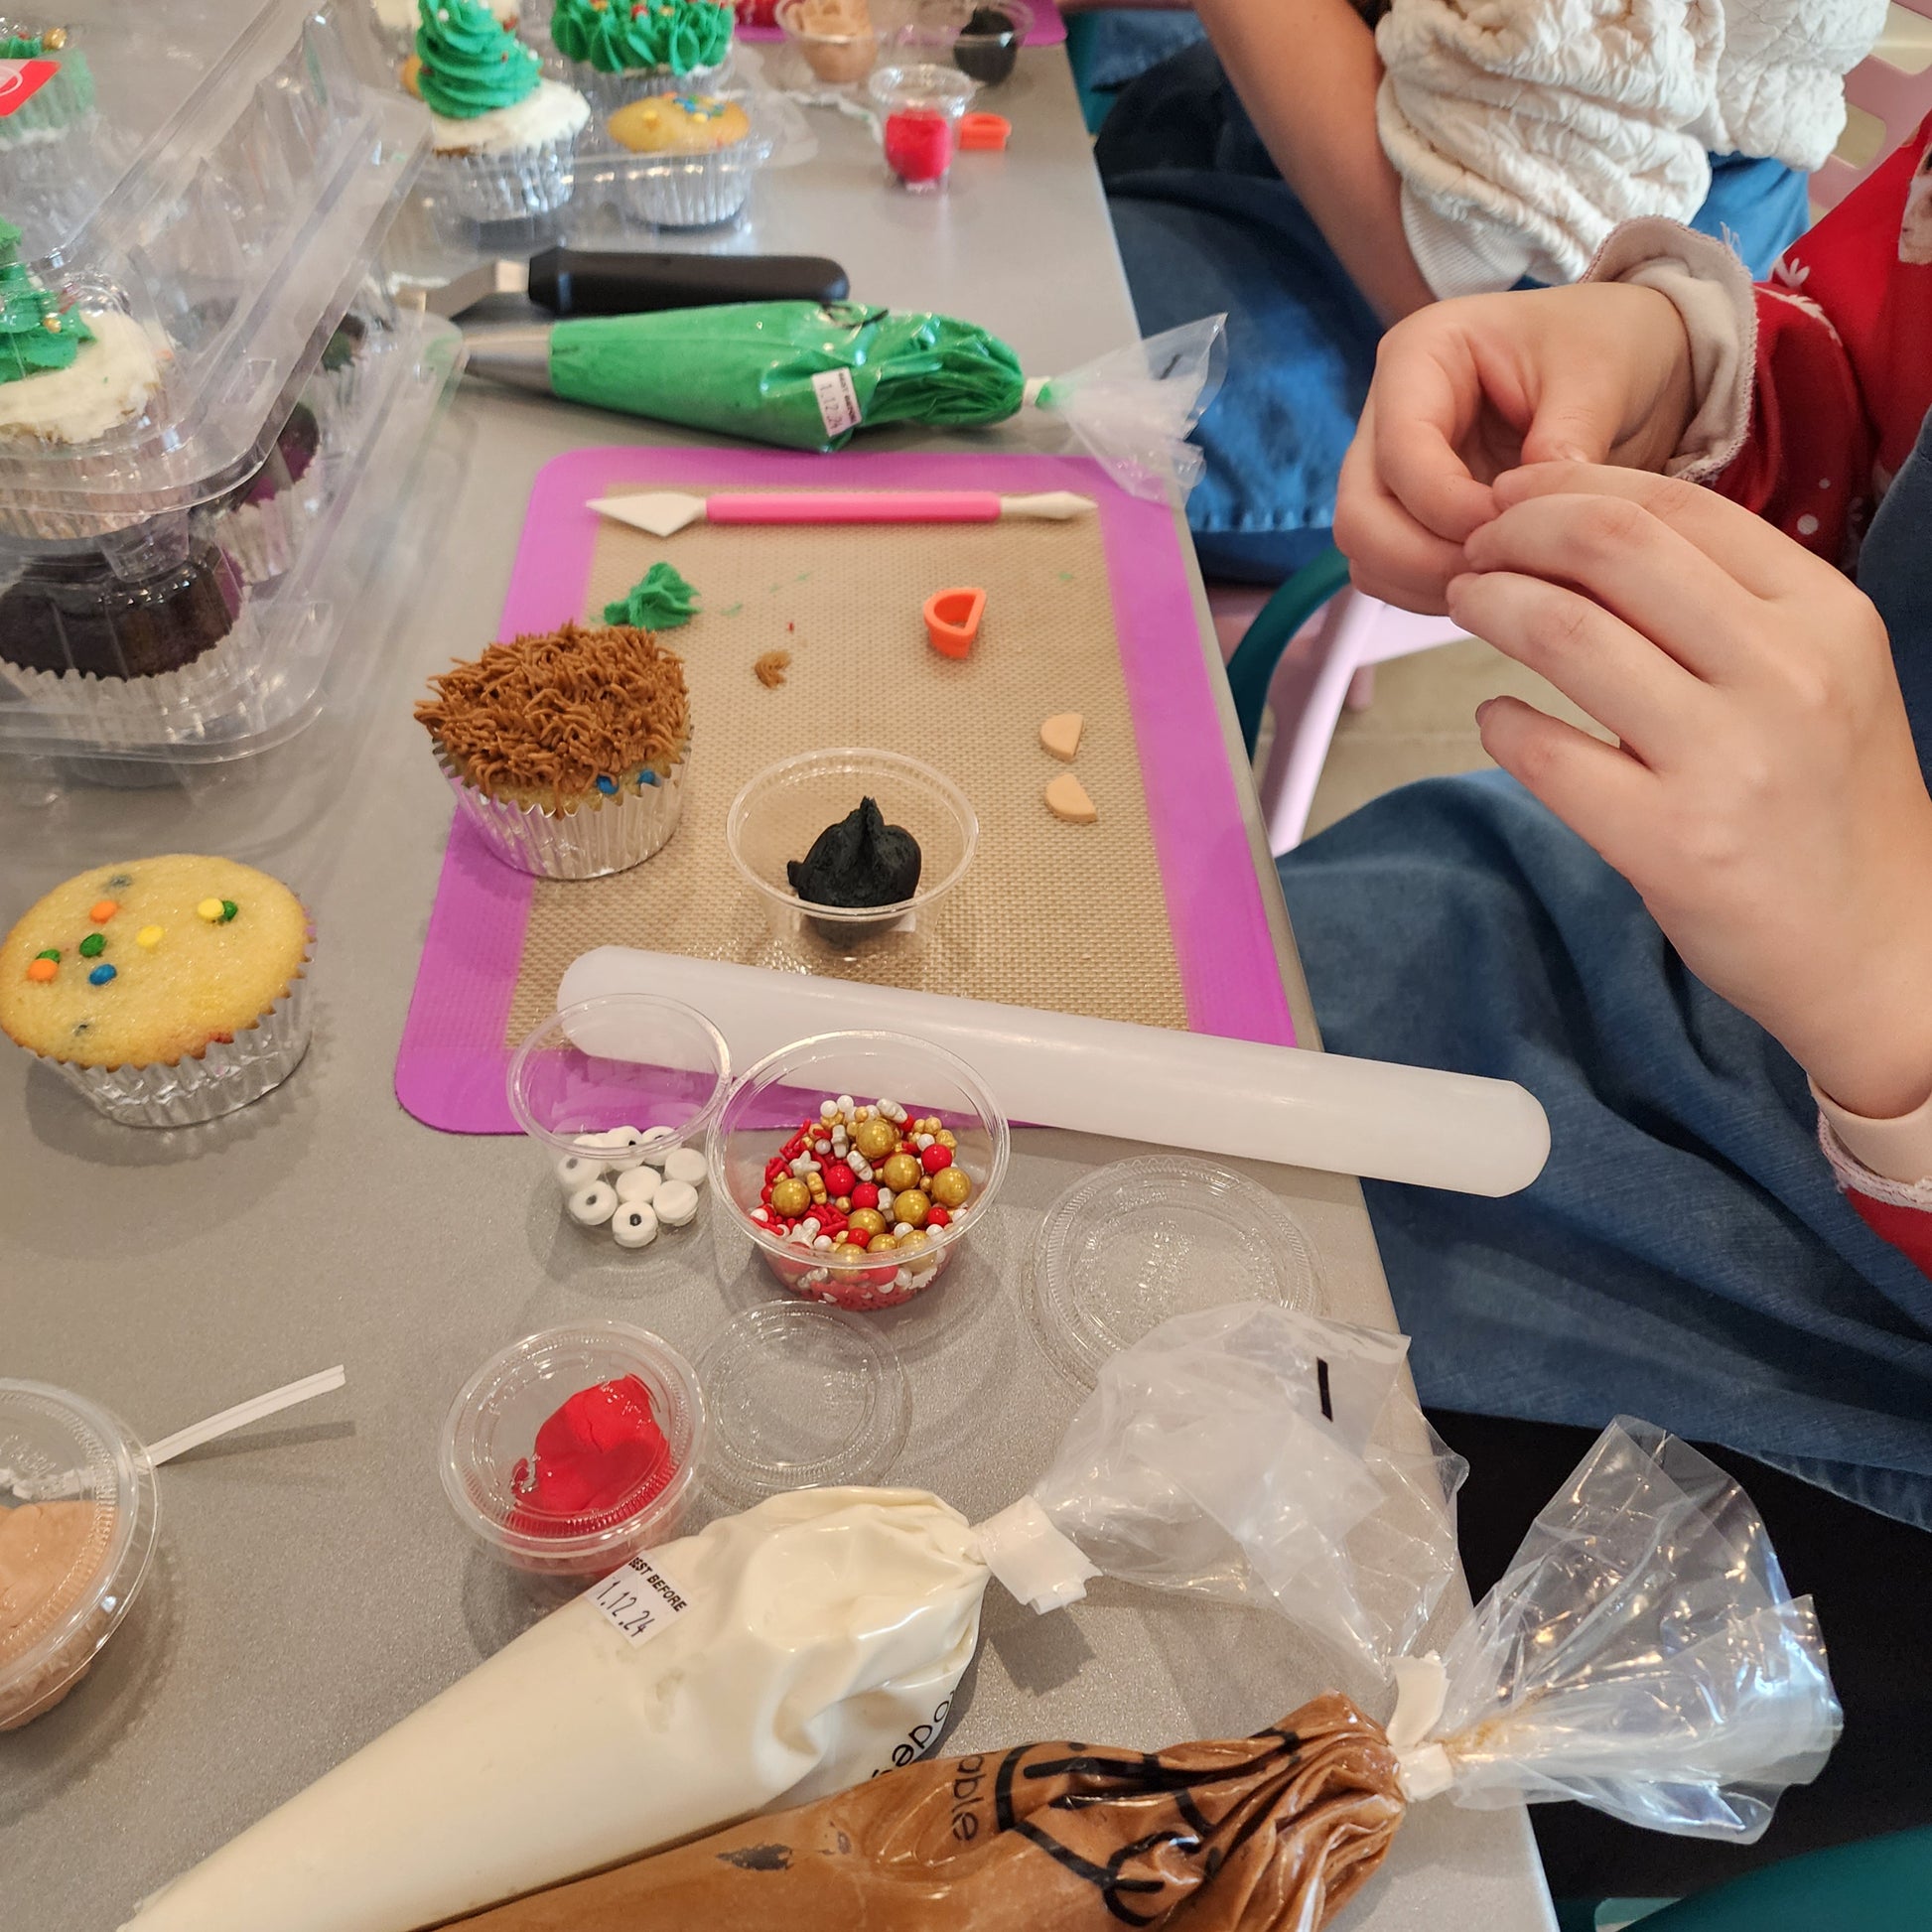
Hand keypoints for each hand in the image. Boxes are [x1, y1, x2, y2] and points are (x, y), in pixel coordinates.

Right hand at [1335, 285, 1696, 613]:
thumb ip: (1567, 438)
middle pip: (1359, 516)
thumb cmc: (1606, 345)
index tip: (1519, 531)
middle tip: (1501, 574)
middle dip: (1423, 561)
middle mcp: (1386, 416)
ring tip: (1506, 582)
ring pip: (1367, 555)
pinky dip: (1433, 594)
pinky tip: (1496, 585)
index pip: (1401, 452)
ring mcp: (1389, 471)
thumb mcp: (1600, 373)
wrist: (1623, 360)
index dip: (1451, 507)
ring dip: (1426, 585)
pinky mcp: (1407, 516)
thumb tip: (1533, 517)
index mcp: (1420, 356)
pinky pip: (1391, 576)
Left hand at [1453, 464, 1931, 1120]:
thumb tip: (1591, 530)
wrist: (1881, 951)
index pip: (1676, 507)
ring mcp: (1726, 759)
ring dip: (1491, 604)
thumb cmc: (1830, 804)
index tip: (1514, 497)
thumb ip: (1730, 606)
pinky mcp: (1670, 843)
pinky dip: (1500, 723)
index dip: (1571, 489)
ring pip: (1565, 632)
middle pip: (1610, 546)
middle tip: (1473, 551)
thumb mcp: (1821, 676)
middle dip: (1515, 532)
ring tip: (1466, 606)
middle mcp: (1783, 672)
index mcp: (1825, 615)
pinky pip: (1546, 754)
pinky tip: (1497, 718)